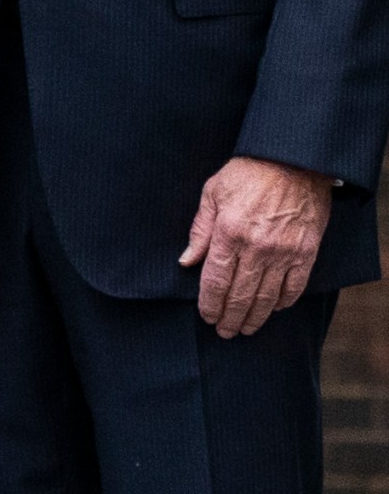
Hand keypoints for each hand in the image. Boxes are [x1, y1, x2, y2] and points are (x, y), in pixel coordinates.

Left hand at [180, 156, 331, 337]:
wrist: (292, 162)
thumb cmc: (247, 173)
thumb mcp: (212, 194)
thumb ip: (200, 231)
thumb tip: (186, 262)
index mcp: (229, 233)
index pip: (215, 280)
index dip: (210, 304)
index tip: (207, 316)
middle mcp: (257, 248)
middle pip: (240, 294)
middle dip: (230, 317)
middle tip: (224, 332)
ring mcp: (284, 252)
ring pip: (267, 296)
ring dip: (255, 316)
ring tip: (246, 328)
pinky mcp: (306, 252)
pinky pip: (295, 286)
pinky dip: (283, 301)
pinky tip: (273, 309)